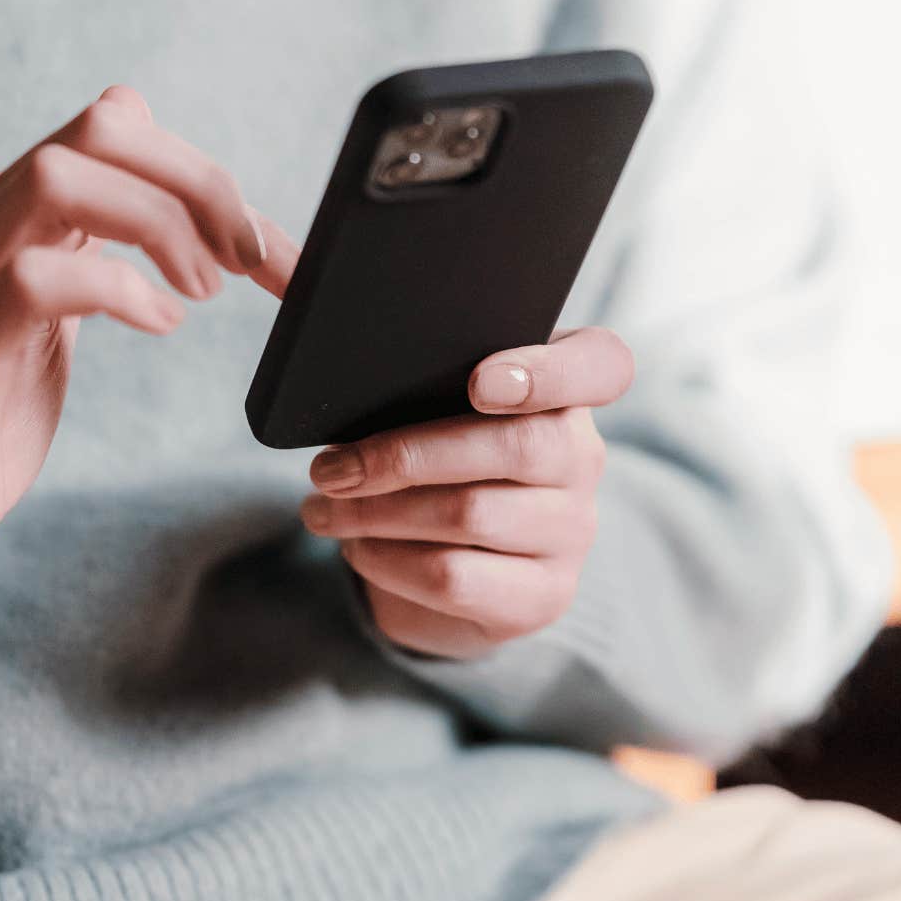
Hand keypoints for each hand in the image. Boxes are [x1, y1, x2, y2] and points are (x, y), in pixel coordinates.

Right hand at [0, 86, 299, 616]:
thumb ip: (93, 257)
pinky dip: (117, 289)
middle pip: (101, 128)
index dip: (206, 174)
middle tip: (250, 261)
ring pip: (62, 175)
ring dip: (160, 224)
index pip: (117, 128)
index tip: (266, 251)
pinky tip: (158, 325)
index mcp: (10, 213)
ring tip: (200, 293)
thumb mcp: (48, 321)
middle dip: (199, 182)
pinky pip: (36, 277)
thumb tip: (179, 217)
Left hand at [298, 328, 634, 657]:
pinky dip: (386, 559)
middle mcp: (584, 459)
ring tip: (322, 507)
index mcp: (567, 393)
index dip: (548, 371)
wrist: (453, 574)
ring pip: (469, 514)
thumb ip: (402, 364)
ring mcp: (572, 532)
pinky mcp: (542, 597)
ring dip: (374, 511)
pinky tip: (356, 547)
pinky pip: (454, 576)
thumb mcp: (426, 408)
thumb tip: (298, 303)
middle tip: (327, 467)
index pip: (602, 365)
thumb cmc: (432, 467)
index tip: (481, 381)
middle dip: (400, 454)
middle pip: (511, 445)